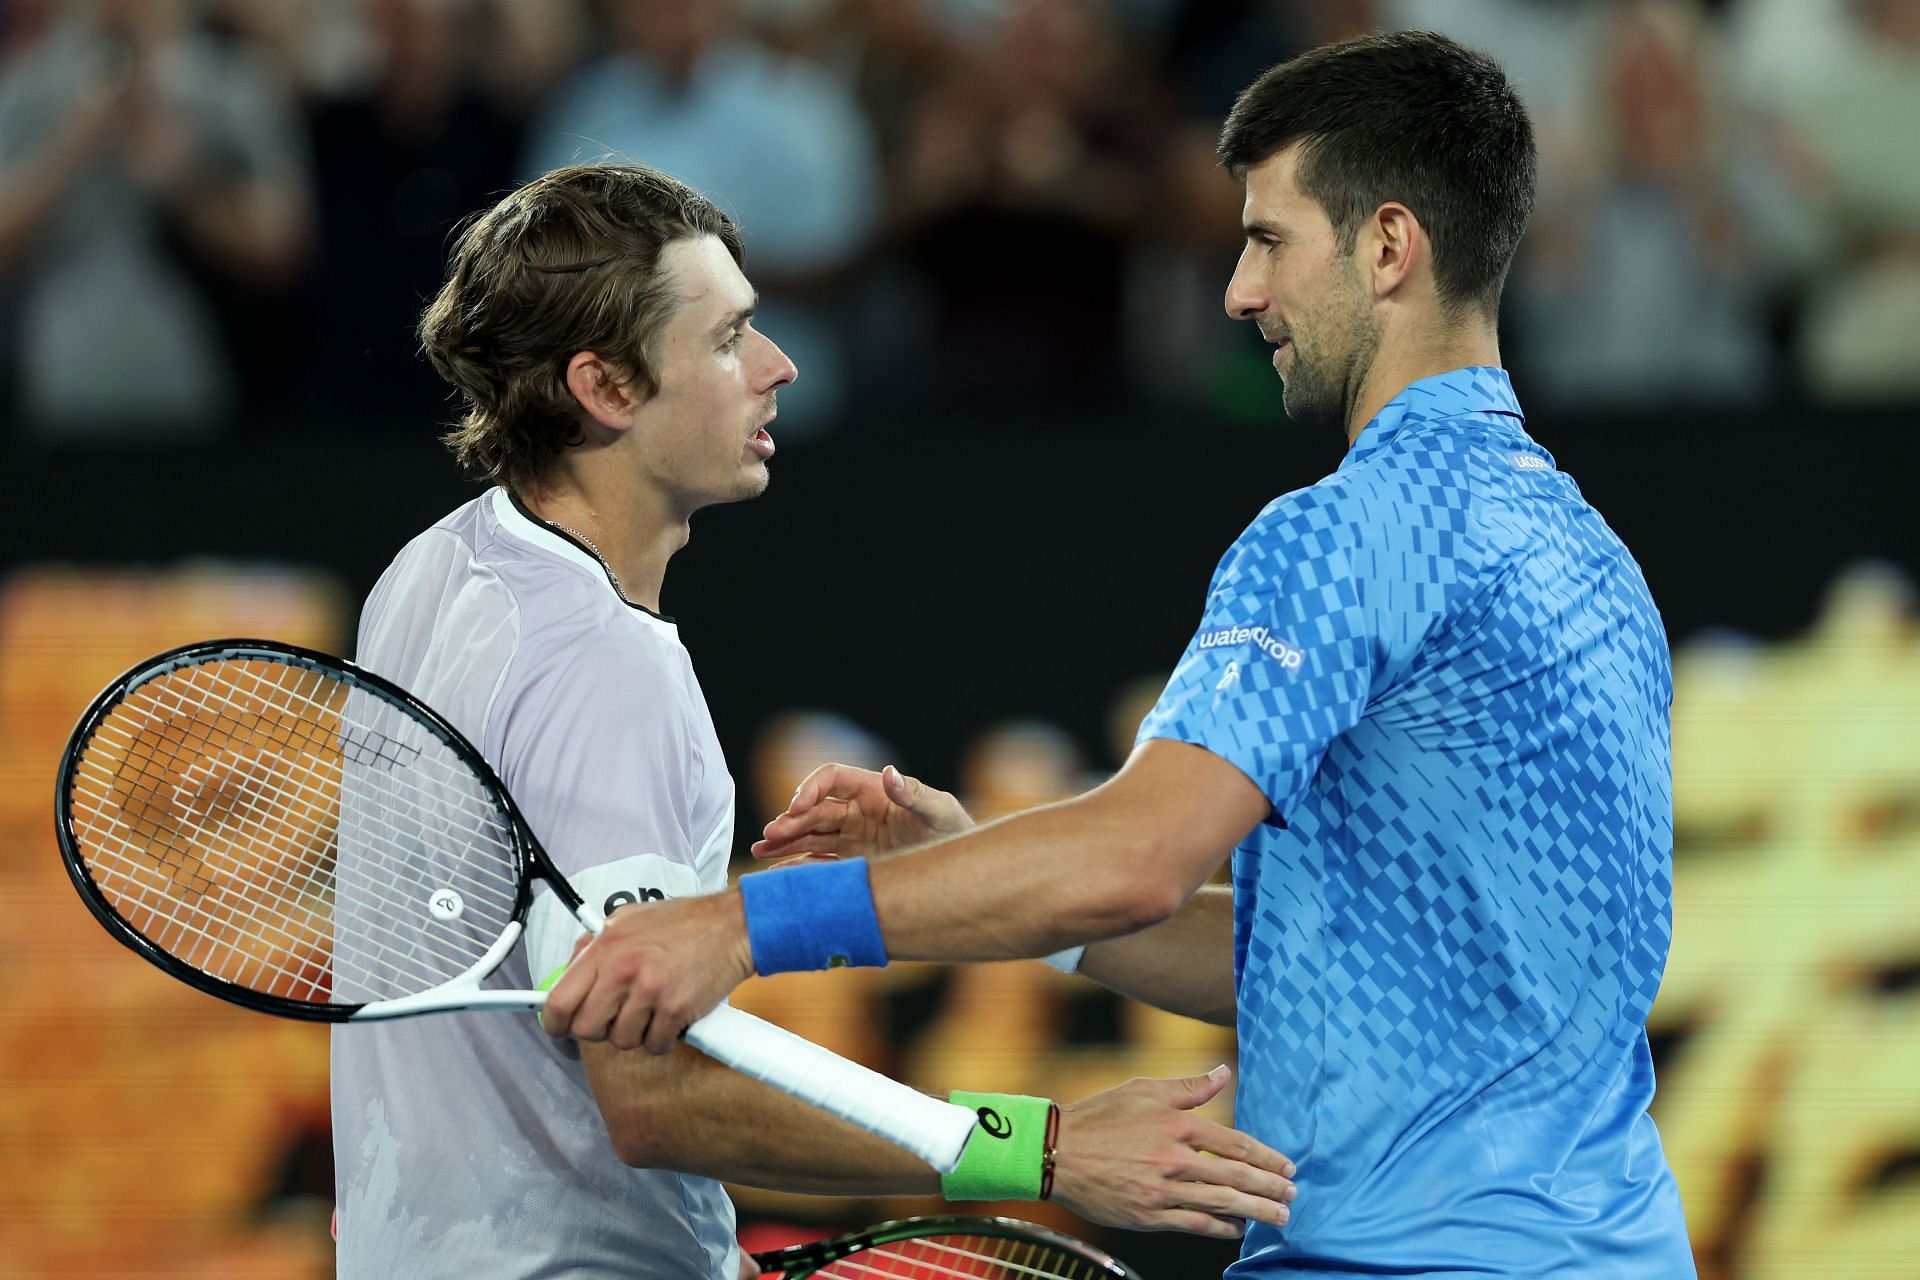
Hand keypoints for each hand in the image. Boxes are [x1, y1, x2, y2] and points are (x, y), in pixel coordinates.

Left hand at [541, 891, 753, 1052]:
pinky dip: (661, 1038)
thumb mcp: (629, 918)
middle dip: (599, 1029)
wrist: (734, 926)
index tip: (561, 1029)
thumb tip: (569, 971)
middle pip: (586, 1029)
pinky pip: (653, 1045)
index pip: (559, 1001)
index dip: (555, 1024)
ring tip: (651, 1010)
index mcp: (606, 947)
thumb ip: (596, 945)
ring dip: (634, 1033)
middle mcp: (622, 970)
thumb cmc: (685, 923)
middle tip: (617, 1016)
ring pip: (621, 1041)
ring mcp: (649, 991)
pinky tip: (670, 1017)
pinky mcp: (675, 1010)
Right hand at [751, 763, 971, 860]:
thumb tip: (890, 774)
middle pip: (814, 811)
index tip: (797, 806)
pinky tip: (778, 875)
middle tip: (769, 837)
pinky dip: (798, 868)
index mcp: (872, 790)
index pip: (831, 779)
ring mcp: (852, 838)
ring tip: (760, 853)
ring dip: (785, 843)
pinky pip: (819, 863)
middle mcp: (857, 811)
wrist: (961, 869)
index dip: (811, 788)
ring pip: (810, 836)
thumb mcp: (941, 811)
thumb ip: (916, 794)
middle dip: (790, 822)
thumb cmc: (955, 832)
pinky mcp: (853, 864)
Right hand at [1050, 1065, 1296, 1240]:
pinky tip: (1238, 1229)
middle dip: (1270, 1187)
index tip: (1287, 1166)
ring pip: (1222, 1204)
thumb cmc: (1101, 1115)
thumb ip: (1189, 1087)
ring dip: (1256, 1211)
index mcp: (1178, 1125)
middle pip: (1236, 1177)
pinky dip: (1221, 1228)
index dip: (1266, 1157)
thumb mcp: (1144, 1089)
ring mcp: (1163, 1191)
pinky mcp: (1149, 1215)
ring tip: (1279, 1216)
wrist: (1057, 1151)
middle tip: (1293, 1194)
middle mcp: (1175, 1159)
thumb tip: (1224, 1073)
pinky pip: (1195, 1225)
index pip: (1235, 1143)